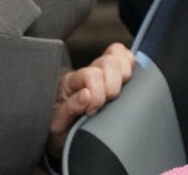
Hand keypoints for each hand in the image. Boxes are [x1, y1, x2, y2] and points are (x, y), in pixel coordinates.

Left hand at [46, 43, 134, 157]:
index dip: (97, 95)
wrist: (59, 131)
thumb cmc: (60, 128)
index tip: (92, 112)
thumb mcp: (58, 124)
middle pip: (109, 62)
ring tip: (117, 92)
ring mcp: (100, 72)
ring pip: (118, 56)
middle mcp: (86, 73)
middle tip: (108, 102)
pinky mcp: (112, 75)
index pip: (92, 75)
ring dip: (123, 74)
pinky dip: (129, 65)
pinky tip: (126, 80)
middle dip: (113, 85)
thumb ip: (69, 109)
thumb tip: (86, 95)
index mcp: (70, 82)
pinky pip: (125, 58)